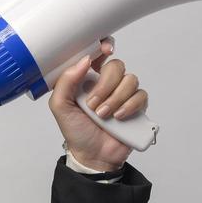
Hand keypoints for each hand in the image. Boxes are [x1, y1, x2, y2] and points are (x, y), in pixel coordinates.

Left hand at [47, 36, 148, 170]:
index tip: (105, 50)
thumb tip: (83, 60)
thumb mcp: (60, 106)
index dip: (104, 47)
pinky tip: (118, 118)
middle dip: (105, 86)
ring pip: (130, 80)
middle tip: (93, 105)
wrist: (92, 155)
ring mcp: (123, 94)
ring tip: (103, 116)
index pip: (99, 54)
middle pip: (116, 66)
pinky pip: (141, 95)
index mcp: (88, 79)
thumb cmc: (76, 131)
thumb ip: (66, 81)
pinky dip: (129, 106)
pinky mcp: (136, 106)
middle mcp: (107, 83)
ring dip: (115, 99)